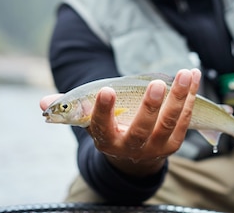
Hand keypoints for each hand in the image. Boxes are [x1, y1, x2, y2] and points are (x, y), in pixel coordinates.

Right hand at [39, 69, 200, 176]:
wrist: (133, 159)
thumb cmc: (109, 130)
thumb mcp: (89, 123)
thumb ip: (70, 109)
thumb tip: (41, 103)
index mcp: (106, 140)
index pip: (102, 127)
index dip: (103, 110)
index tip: (105, 90)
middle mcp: (130, 147)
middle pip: (141, 128)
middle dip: (150, 106)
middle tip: (155, 84)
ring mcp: (154, 147)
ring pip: (169, 123)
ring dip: (179, 97)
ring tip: (184, 73)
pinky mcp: (173, 143)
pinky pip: (184, 119)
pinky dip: (190, 97)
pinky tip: (192, 77)